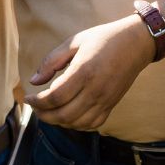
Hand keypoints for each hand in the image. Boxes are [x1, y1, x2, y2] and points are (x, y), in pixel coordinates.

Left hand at [25, 15, 155, 130]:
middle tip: (34, 108)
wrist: (136, 43)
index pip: (55, 97)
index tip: (28, 97)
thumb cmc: (103, 39)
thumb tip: (34, 81)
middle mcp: (95, 90)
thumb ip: (51, 61)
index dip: (37, 102)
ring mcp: (105, 100)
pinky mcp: (112, 105)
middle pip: (64, 115)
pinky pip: (92, 124)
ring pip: (77, 123)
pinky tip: (67, 116)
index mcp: (84, 71)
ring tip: (48, 112)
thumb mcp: (74, 41)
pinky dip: (76, 125)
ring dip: (58, 122)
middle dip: (44, 115)